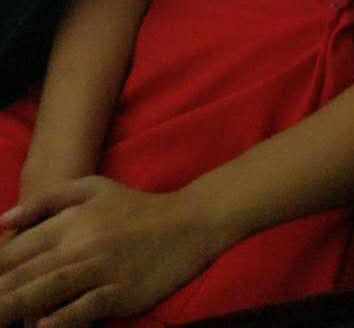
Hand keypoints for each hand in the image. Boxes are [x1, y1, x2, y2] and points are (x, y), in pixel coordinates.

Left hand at [0, 176, 216, 327]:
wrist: (187, 223)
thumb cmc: (135, 207)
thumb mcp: (94, 187)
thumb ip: (48, 200)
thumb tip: (4, 220)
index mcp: (72, 219)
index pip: (19, 247)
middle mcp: (81, 243)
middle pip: (28, 272)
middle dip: (0, 291)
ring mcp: (101, 268)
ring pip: (50, 290)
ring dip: (17, 307)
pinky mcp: (120, 292)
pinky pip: (85, 308)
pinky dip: (62, 319)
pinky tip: (41, 327)